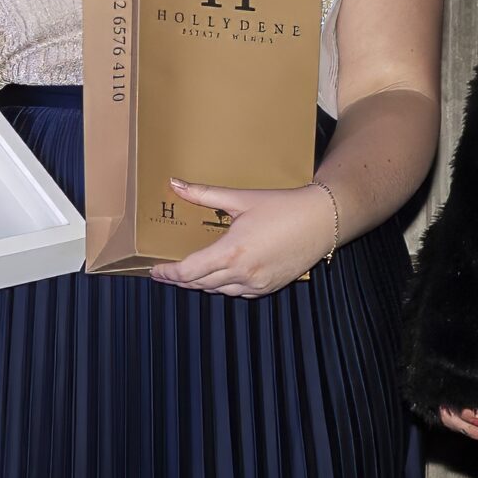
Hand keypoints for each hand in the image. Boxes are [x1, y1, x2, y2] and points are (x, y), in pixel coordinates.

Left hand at [147, 178, 334, 296]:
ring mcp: (257, 284)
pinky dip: (223, 286)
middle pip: (200, 284)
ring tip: (188, 273)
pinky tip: (218, 276)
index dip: (168, 273)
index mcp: (232, 253)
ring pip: (218, 291)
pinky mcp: (269, 288)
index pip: (189, 271)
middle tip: (165, 272)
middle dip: (180, 279)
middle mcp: (243, 274)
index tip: (154, 270)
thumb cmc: (283, 206)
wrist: (323, 220)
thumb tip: (175, 184)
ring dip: (200, 284)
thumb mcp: (241, 198)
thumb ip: (204, 194)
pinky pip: (238, 293)